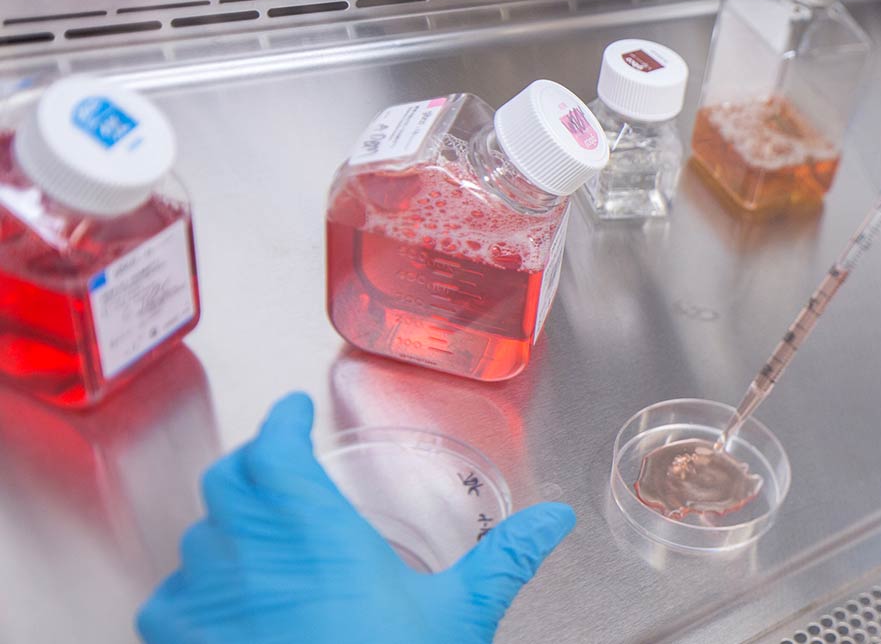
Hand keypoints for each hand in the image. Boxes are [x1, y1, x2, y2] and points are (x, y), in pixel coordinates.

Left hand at [137, 393, 576, 643]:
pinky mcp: (176, 638)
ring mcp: (203, 595)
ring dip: (228, 528)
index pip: (273, 445)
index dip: (280, 421)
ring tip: (262, 543)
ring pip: (199, 537)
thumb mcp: (458, 615)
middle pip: (229, 480)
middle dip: (254, 464)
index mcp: (314, 525)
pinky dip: (198, 589)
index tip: (291, 412)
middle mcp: (248, 547)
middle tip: (278, 465)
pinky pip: (172, 595)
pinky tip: (231, 608)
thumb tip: (554, 521)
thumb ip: (505, 558)